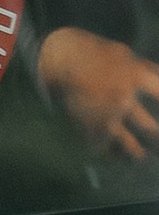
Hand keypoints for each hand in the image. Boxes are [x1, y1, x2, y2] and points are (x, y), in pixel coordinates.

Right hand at [38, 24, 158, 158]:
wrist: (66, 64)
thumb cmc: (99, 56)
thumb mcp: (127, 55)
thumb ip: (146, 69)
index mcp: (136, 78)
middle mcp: (124, 101)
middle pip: (150, 129)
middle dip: (157, 138)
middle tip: (158, 142)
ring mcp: (107, 118)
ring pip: (130, 146)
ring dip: (140, 155)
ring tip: (145, 159)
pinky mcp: (91, 129)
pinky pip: (107, 151)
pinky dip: (116, 157)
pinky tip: (121, 159)